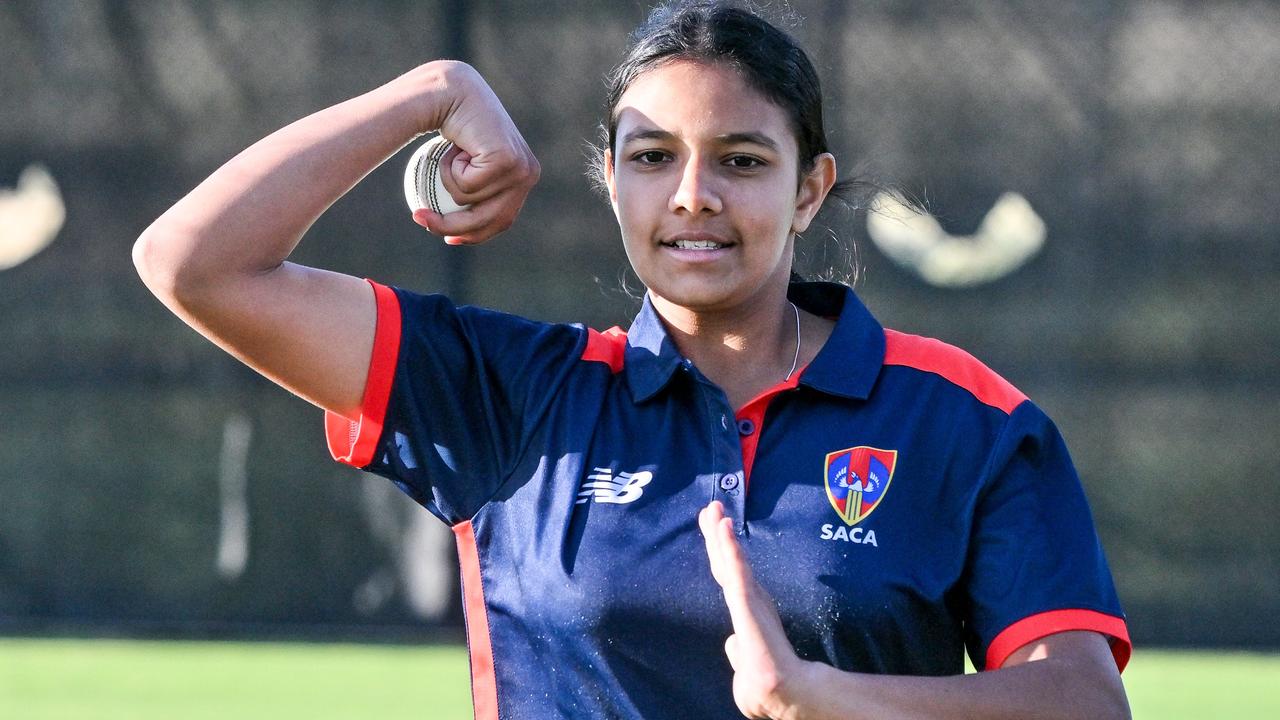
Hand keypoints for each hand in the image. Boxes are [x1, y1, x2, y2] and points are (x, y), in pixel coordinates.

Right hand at [410, 61, 539, 244]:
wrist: (452, 91)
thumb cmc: (452, 124)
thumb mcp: (464, 162)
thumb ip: (470, 187)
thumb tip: (454, 228)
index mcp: (524, 176)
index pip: (502, 219)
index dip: (475, 235)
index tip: (448, 239)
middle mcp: (529, 173)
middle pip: (490, 220)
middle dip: (451, 227)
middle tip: (419, 218)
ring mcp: (520, 168)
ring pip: (471, 203)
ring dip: (447, 182)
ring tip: (448, 156)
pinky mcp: (506, 161)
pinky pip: (466, 186)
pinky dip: (450, 169)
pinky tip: (456, 145)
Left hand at [699, 502, 813, 719]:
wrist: (780, 692)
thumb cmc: (764, 679)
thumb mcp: (743, 661)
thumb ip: (735, 650)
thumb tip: (730, 644)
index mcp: (745, 610)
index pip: (727, 575)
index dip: (719, 550)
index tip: (712, 527)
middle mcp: (748, 598)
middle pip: (727, 560)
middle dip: (717, 534)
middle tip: (711, 506)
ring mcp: (749, 597)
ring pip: (730, 559)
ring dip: (721, 534)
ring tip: (714, 509)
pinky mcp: (749, 601)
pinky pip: (736, 568)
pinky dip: (730, 546)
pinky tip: (723, 528)